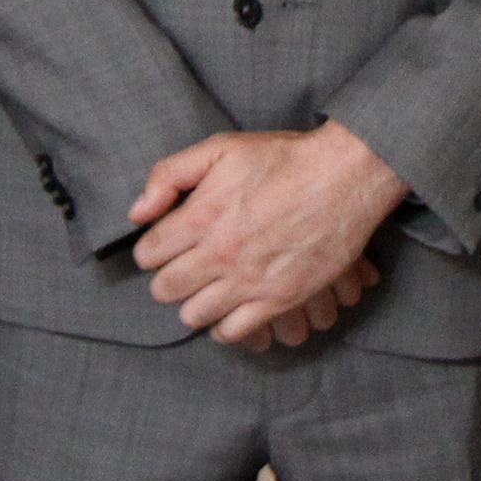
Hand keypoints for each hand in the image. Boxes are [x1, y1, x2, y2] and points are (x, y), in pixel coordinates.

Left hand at [131, 123, 406, 348]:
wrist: (344, 177)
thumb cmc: (282, 159)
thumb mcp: (220, 148)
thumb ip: (169, 175)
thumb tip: (137, 212)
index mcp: (201, 216)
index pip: (148, 254)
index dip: (150, 250)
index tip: (164, 245)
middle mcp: (220, 254)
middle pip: (165, 289)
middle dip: (166, 279)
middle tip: (181, 268)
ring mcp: (250, 280)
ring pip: (194, 315)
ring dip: (192, 304)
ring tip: (204, 290)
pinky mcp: (279, 299)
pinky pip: (234, 332)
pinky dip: (224, 327)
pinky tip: (228, 310)